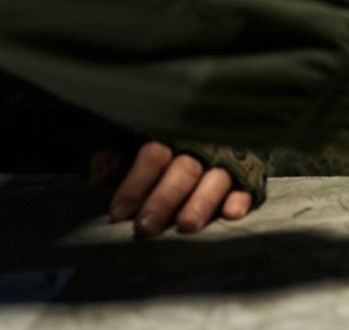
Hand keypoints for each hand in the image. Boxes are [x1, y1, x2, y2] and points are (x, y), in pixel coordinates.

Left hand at [89, 141, 252, 236]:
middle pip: (183, 170)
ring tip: (186, 225)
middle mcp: (201, 145)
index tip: (118, 212)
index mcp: (172, 133)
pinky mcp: (251, 173)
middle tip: (146, 227)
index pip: (153, 155)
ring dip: (201, 202)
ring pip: (216, 179)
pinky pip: (248, 186)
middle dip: (164, 199)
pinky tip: (231, 213)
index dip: (135, 183)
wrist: (223, 121)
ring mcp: (228, 158)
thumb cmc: (171, 140)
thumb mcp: (139, 139)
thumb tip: (96, 178)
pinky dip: (240, 198)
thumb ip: (118, 155)